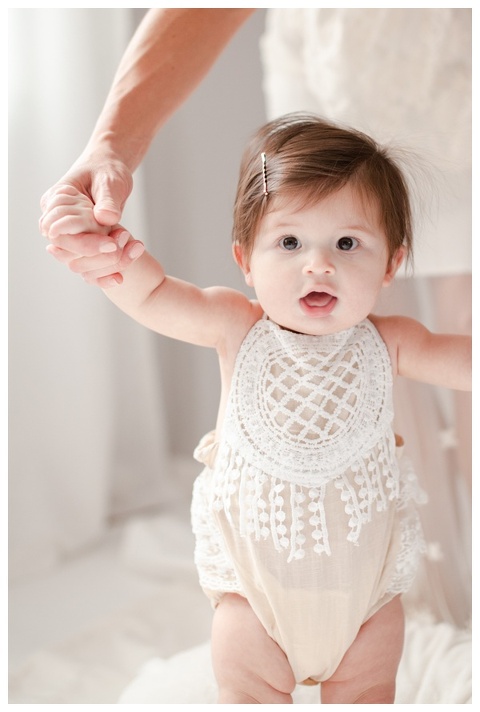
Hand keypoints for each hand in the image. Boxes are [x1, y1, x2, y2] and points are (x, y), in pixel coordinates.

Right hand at [39, 154, 138, 284]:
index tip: (113, 245)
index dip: (87, 244)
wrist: (110, 172)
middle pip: (68, 254)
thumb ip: (108, 200)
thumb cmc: (107, 170)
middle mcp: (55, 221)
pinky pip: (86, 267)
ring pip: (78, 265)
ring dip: (106, 265)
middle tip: (127, 244)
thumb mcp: (110, 181)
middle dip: (99, 257)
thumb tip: (105, 219)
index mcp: (55, 202)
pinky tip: (120, 278)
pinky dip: (103, 275)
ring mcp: (68, 235)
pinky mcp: (81, 244)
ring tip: (135, 249)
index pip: (61, 235)